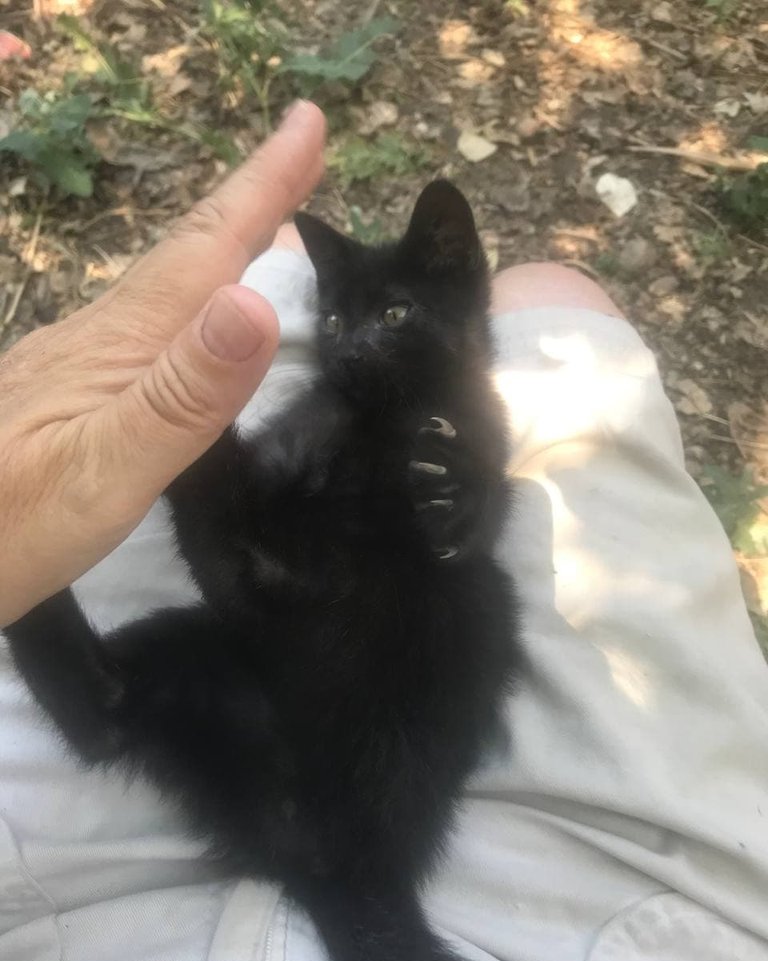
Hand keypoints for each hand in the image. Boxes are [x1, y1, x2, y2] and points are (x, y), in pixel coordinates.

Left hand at [0, 101, 325, 625]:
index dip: (261, 186)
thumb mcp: (103, 470)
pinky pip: (148, 328)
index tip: (308, 122)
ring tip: (270, 235)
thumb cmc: (10, 524)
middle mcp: (101, 338)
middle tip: (306, 165)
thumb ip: (180, 395)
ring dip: (223, 251)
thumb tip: (255, 301)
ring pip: (167, 290)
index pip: (203, 248)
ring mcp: (79, 364)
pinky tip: (193, 328)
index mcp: (122, 345)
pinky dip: (191, 304)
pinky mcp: (69, 394)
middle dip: (251, 205)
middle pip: (188, 256)